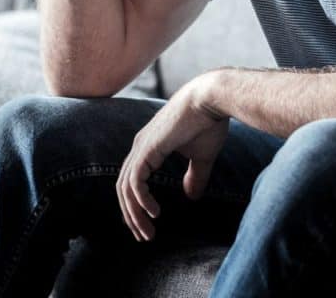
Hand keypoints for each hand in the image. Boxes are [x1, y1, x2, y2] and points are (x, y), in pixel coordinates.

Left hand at [116, 78, 228, 241]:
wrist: (211, 98)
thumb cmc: (208, 122)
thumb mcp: (202, 157)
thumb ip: (194, 176)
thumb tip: (190, 197)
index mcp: (148, 147)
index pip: (132, 181)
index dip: (136, 205)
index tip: (148, 225)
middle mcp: (140, 147)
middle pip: (123, 188)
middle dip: (131, 215)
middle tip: (143, 236)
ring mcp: (141, 147)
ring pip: (125, 188)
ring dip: (134, 213)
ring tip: (148, 232)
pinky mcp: (147, 148)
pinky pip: (135, 181)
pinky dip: (141, 200)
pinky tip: (154, 213)